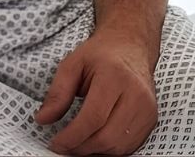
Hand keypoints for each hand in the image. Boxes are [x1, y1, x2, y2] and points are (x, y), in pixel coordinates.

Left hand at [35, 31, 159, 155]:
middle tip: (64, 145)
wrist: (131, 48)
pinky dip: (109, 150)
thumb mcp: (72, 64)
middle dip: (80, 148)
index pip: (93, 118)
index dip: (72, 137)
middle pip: (107, 137)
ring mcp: (147, 109)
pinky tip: (95, 140)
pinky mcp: (151, 119)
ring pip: (118, 147)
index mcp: (115, 76)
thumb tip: (43, 119)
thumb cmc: (101, 55)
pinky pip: (129, 147)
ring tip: (78, 142)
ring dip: (94, 151)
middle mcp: (136, 94)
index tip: (55, 143)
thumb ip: (57, 92)